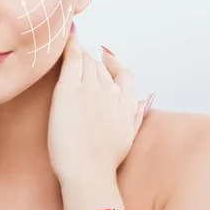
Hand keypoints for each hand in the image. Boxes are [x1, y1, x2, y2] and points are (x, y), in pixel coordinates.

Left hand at [48, 26, 154, 182]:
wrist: (87, 171)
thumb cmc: (104, 161)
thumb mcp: (128, 137)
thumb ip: (136, 116)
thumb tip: (142, 102)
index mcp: (126, 103)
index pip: (122, 75)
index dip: (113, 64)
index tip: (106, 58)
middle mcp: (110, 91)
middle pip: (100, 68)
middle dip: (91, 63)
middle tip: (78, 58)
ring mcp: (89, 88)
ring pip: (85, 61)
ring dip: (79, 55)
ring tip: (70, 48)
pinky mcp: (69, 89)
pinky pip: (72, 60)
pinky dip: (70, 46)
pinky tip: (66, 38)